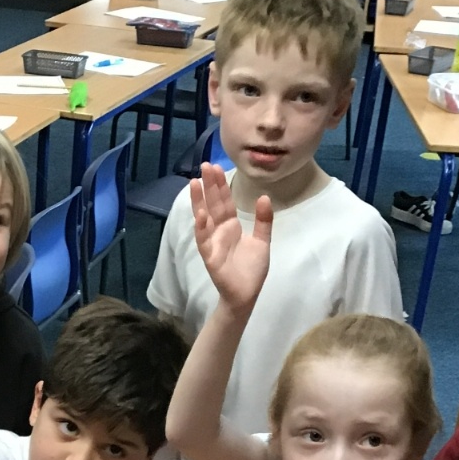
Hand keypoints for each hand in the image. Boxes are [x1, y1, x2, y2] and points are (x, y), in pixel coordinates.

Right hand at [190, 161, 272, 315]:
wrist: (247, 294)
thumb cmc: (252, 270)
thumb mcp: (262, 241)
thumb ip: (263, 221)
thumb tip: (264, 197)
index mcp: (231, 226)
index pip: (224, 201)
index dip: (220, 185)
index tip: (216, 167)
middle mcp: (219, 231)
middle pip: (213, 204)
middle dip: (209, 186)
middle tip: (205, 165)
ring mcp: (212, 242)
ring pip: (204, 218)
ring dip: (198, 201)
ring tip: (194, 183)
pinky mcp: (210, 256)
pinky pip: (204, 240)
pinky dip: (201, 227)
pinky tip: (201, 214)